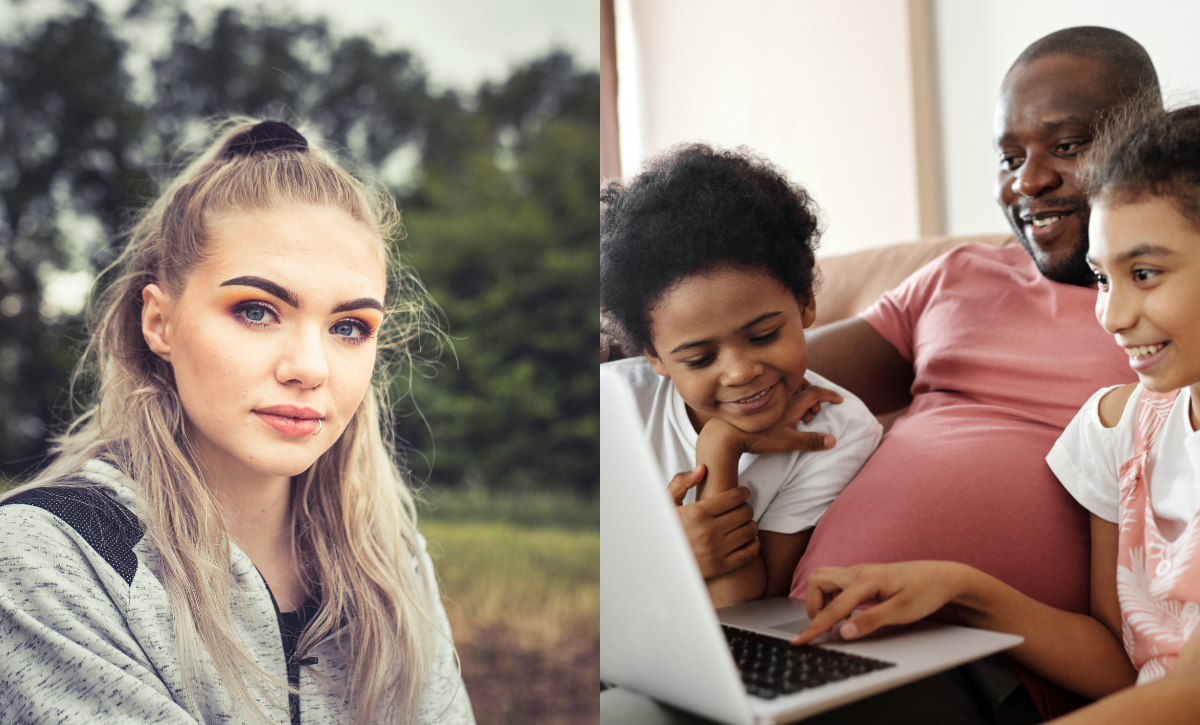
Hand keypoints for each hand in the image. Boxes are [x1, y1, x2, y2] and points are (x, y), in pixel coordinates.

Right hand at [670, 471, 759, 578]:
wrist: (660, 562)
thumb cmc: (664, 529)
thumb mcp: (666, 504)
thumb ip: (681, 482)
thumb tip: (702, 469)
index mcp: (698, 512)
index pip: (734, 497)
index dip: (743, 493)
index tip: (744, 493)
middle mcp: (709, 531)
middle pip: (745, 513)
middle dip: (747, 507)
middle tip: (744, 508)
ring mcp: (716, 550)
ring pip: (749, 532)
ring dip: (751, 524)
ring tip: (746, 522)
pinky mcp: (721, 567)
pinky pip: (749, 553)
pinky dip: (754, 544)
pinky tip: (749, 539)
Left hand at [736, 380, 843, 455]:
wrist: (725, 434)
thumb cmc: (757, 437)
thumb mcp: (788, 442)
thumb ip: (810, 441)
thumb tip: (833, 440)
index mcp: (791, 402)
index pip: (816, 392)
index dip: (830, 395)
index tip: (840, 401)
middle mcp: (781, 396)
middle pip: (804, 388)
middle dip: (816, 399)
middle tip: (816, 414)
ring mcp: (768, 399)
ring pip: (791, 392)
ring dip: (802, 402)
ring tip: (803, 418)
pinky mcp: (757, 405)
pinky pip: (779, 397)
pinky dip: (789, 403)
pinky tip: (784, 417)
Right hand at [792, 561, 967, 644]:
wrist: (943, 577)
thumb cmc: (925, 591)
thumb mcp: (901, 612)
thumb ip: (870, 621)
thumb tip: (844, 632)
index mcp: (865, 580)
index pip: (832, 608)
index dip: (814, 627)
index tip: (800, 640)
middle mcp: (858, 571)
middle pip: (817, 582)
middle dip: (814, 605)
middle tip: (827, 626)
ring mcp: (860, 571)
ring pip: (824, 579)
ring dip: (822, 599)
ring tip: (838, 619)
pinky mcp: (864, 575)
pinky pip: (836, 582)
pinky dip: (833, 597)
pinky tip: (848, 611)